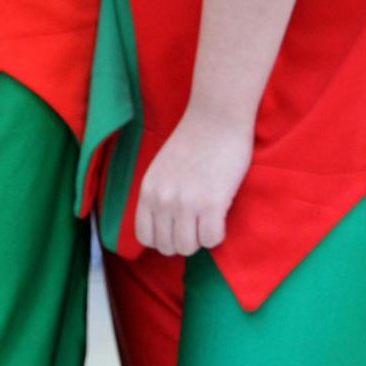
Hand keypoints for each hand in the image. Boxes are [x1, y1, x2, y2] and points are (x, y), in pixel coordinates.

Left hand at [134, 107, 253, 256]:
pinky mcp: (211, 204)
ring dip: (201, 238)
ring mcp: (185, 202)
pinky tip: (220, 213)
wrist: (216, 118)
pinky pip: (212, 240)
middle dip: (184, 240)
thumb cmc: (193, 142)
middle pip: (168, 247)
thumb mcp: (162, 169)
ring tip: (208, 216)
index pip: (145, 237)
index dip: (163, 239)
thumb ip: (159, 195)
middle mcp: (162, 199)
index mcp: (147, 190)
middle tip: (198, 220)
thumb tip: (165, 228)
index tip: (178, 228)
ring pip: (188, 248)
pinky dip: (218, 233)